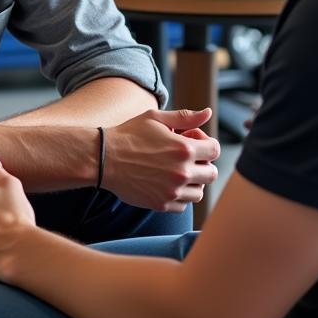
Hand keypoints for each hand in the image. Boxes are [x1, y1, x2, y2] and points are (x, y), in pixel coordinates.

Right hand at [103, 108, 218, 212]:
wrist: (103, 158)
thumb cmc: (129, 134)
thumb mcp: (156, 118)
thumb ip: (185, 117)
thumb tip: (208, 112)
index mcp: (184, 149)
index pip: (215, 150)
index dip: (206, 143)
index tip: (192, 140)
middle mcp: (182, 172)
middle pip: (212, 174)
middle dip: (203, 164)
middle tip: (185, 158)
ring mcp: (172, 191)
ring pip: (199, 192)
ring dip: (193, 182)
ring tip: (176, 171)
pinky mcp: (161, 204)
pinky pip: (183, 205)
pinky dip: (180, 196)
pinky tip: (166, 183)